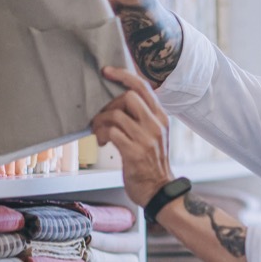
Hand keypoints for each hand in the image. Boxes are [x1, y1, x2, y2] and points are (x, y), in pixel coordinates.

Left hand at [92, 66, 175, 206]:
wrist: (159, 190)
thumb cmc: (152, 162)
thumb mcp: (155, 135)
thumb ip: (143, 117)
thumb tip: (119, 99)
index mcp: (161, 117)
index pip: (143, 87)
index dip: (123, 75)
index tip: (107, 71)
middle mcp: (156, 125)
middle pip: (127, 97)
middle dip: (109, 105)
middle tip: (103, 118)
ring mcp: (146, 139)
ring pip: (116, 114)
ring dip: (101, 122)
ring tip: (99, 132)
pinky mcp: (135, 152)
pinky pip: (112, 132)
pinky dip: (102, 134)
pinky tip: (103, 142)